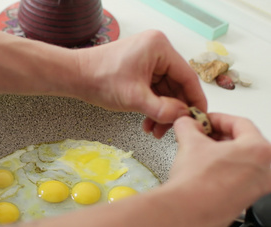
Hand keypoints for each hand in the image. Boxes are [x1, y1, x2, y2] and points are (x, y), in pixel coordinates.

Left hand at [73, 30, 206, 137]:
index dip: (194, 100)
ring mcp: (148, 59)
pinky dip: (152, 107)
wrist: (75, 77)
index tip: (200, 118)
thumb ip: (161, 110)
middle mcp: (157, 50)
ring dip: (162, 112)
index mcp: (160, 47)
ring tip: (155, 131)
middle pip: (177, 85)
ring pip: (165, 91)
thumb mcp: (134, 98)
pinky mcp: (140, 69)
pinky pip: (154, 90)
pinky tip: (147, 123)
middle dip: (173, 111)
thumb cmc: (99, 79)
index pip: (188, 76)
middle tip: (170, 130)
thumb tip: (183, 117)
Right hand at [169, 113, 270, 226]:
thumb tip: (186, 123)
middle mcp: (264, 171)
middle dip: (219, 137)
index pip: (240, 124)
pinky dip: (222, 171)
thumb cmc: (197, 183)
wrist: (187, 212)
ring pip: (240, 162)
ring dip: (219, 154)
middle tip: (201, 135)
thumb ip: (188, 126)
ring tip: (198, 153)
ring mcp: (256, 188)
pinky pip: (236, 179)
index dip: (217, 119)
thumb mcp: (190, 143)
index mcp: (259, 151)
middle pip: (243, 143)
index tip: (205, 120)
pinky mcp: (244, 201)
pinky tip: (202, 171)